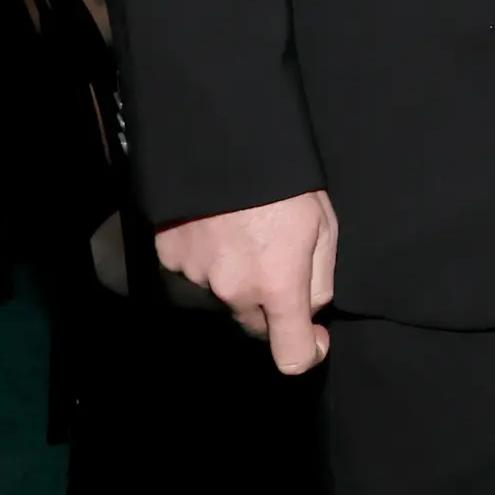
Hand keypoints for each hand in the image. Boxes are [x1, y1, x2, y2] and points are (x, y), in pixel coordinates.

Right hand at [154, 189, 337, 372]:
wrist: (223, 139)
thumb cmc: (284, 179)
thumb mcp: (324, 226)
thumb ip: (320, 279)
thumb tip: (311, 308)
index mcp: (279, 285)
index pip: (291, 355)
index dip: (309, 352)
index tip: (316, 337)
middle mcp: (234, 290)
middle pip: (256, 325)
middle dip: (272, 308)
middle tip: (279, 263)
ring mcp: (197, 276)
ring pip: (224, 296)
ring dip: (236, 279)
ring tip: (243, 233)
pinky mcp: (170, 257)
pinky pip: (194, 272)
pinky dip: (207, 258)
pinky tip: (215, 226)